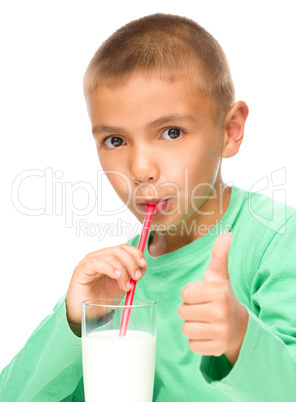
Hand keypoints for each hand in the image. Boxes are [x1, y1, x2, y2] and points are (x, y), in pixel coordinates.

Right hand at [65, 244, 146, 333]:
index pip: (123, 248)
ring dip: (123, 270)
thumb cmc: (102, 299)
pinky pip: (97, 263)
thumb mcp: (122, 285)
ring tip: (126, 286)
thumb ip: (132, 274)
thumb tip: (142, 266)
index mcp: (108, 258)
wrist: (87, 315)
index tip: (143, 265)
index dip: (135, 253)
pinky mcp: (81, 269)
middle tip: (136, 277)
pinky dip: (110, 268)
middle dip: (131, 262)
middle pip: (119, 250)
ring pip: (110, 256)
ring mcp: (89, 261)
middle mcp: (99, 257)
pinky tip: (116, 277)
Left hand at [179, 232, 247, 364]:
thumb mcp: (218, 275)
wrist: (238, 325)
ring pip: (186, 330)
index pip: (185, 294)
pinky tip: (207, 333)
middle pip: (182, 312)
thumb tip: (226, 233)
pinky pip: (192, 345)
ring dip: (191, 325)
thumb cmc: (221, 296)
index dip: (189, 295)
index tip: (201, 295)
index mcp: (218, 292)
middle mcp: (221, 312)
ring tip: (204, 321)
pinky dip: (197, 341)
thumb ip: (219, 254)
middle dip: (189, 310)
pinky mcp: (217, 349)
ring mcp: (221, 332)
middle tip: (203, 309)